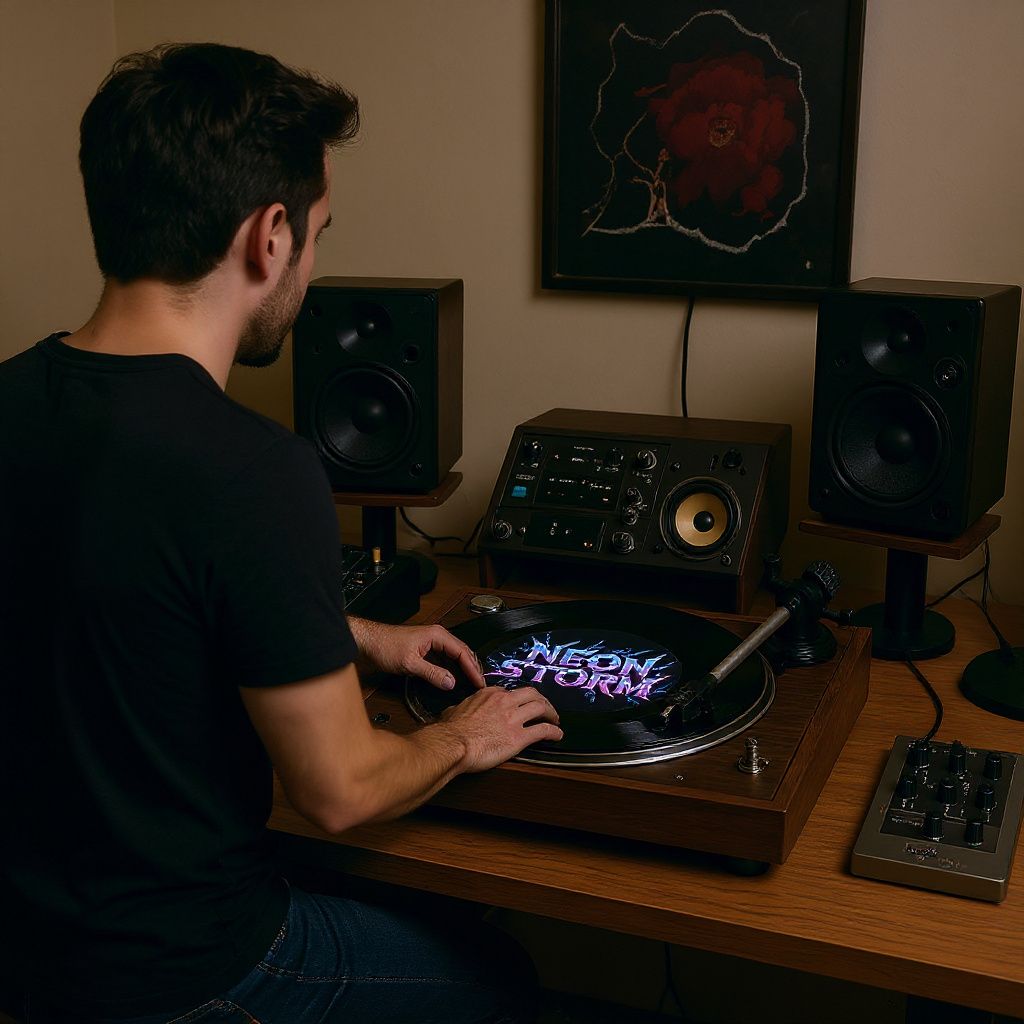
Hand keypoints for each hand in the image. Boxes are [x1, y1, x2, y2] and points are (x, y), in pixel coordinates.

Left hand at [348, 617, 484, 690]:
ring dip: (464, 668)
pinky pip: (445, 658)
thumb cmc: (386, 646)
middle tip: (480, 684)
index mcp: (438, 635)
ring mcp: (432, 642)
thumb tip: (451, 683)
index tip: (479, 682)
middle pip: (463, 652)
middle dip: (473, 668)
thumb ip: (432, 673)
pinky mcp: (426, 648)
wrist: (369, 641)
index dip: (473, 669)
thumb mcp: (410, 664)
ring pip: (455, 655)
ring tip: (472, 682)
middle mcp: (438, 636)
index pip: (463, 652)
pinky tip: (454, 678)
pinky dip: (453, 668)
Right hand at [441, 686, 562, 771]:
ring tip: (555, 719)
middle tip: (546, 708)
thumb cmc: (450, 730)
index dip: (519, 699)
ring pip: (541, 708)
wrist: (453, 744)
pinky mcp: (519, 737)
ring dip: (551, 713)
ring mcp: (513, 718)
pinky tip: (558, 735)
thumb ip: (461, 709)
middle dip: (542, 700)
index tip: (522, 705)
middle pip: (531, 694)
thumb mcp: (453, 711)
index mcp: (490, 694)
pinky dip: (554, 732)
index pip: (510, 692)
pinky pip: (543, 731)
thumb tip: (454, 712)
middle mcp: (505, 702)